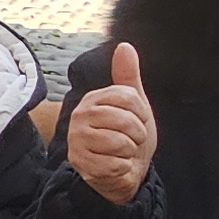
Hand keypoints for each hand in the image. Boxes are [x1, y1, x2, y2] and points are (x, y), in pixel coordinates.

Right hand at [64, 42, 155, 206]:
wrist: (120, 173)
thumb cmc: (127, 138)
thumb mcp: (134, 106)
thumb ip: (128, 76)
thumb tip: (125, 45)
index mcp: (93, 99)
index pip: (129, 97)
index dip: (141, 113)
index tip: (137, 121)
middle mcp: (80, 115)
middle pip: (127, 120)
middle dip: (137, 135)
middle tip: (129, 141)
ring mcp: (77, 139)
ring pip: (121, 142)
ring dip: (129, 152)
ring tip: (121, 153)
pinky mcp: (80, 162)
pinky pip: (116, 163)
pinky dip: (122, 168)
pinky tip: (114, 166)